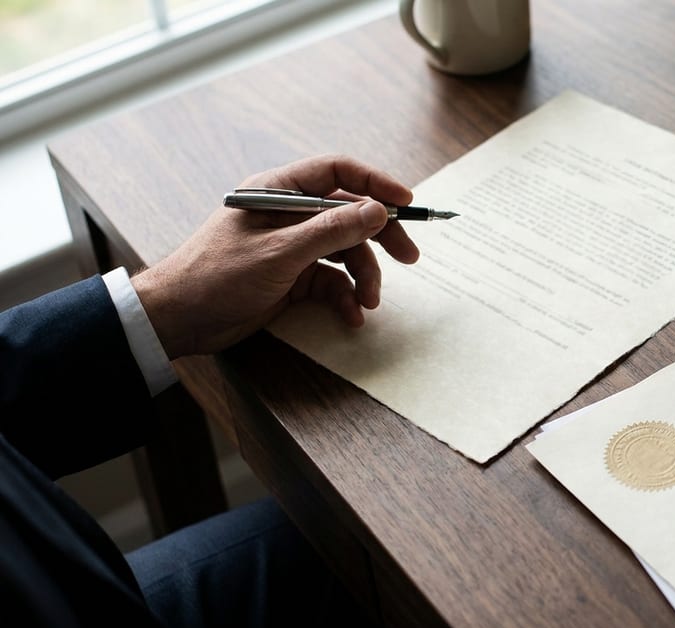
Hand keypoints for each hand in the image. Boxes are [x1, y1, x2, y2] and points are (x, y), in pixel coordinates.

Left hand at [132, 154, 418, 358]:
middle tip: (410, 257)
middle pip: (350, 214)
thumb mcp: (279, 252)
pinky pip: (331, 281)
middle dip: (381, 236)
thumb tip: (377, 211)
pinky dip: (345, 297)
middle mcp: (289, 215)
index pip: (337, 173)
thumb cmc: (215, 276)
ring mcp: (291, 247)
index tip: (406, 202)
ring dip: (363, 276)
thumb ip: (331, 230)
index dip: (375, 183)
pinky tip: (351, 316)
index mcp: (279, 192)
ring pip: (345, 252)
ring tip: (368, 302)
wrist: (177, 321)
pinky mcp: (292, 277)